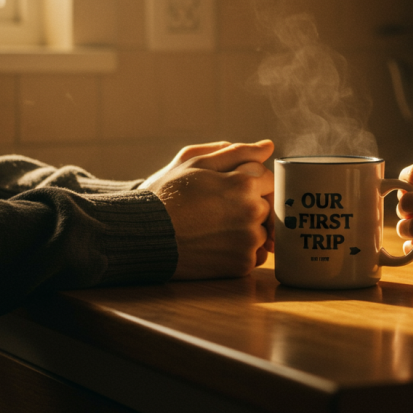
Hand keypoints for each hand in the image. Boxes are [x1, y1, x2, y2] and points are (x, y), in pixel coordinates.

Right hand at [145, 140, 274, 279]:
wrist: (144, 236)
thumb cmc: (167, 194)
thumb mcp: (194, 162)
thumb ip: (236, 152)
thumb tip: (268, 147)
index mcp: (244, 184)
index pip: (268, 178)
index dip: (247, 180)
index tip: (225, 188)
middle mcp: (252, 212)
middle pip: (267, 204)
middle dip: (248, 203)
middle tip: (216, 208)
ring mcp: (248, 241)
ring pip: (262, 230)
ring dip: (246, 227)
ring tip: (213, 226)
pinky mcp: (242, 265)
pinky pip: (255, 254)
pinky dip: (242, 249)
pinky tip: (216, 243)